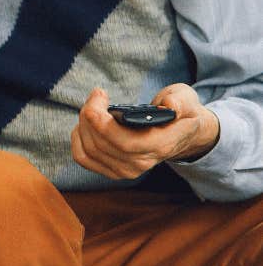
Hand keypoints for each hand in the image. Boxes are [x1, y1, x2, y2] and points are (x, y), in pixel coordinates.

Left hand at [70, 84, 219, 180]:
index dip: (103, 123)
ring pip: (89, 150)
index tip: (100, 95)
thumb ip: (180, 101)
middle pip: (101, 144)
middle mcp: (142, 163)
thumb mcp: (186, 99)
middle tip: (98, 94)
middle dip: (90, 114)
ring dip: (83, 123)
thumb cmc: (181, 113)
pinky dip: (78, 138)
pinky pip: (83, 157)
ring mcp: (126, 170)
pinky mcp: (112, 170)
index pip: (125, 143)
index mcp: (161, 146)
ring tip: (94, 104)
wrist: (181, 133)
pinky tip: (85, 123)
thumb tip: (170, 105)